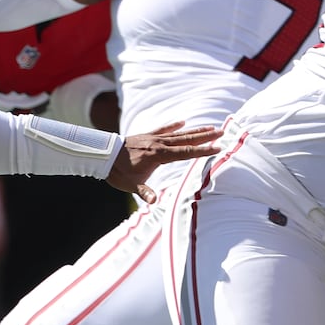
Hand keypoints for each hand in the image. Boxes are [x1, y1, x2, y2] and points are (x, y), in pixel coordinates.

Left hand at [107, 121, 222, 197]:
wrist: (102, 155)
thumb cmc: (117, 172)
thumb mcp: (131, 185)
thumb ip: (145, 192)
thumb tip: (155, 202)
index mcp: (158, 156)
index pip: (185, 153)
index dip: (202, 151)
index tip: (217, 148)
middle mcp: (158, 144)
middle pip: (186, 140)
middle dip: (205, 137)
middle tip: (222, 131)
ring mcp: (153, 138)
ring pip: (178, 134)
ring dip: (195, 131)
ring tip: (210, 127)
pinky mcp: (147, 136)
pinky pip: (164, 129)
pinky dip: (174, 126)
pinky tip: (183, 122)